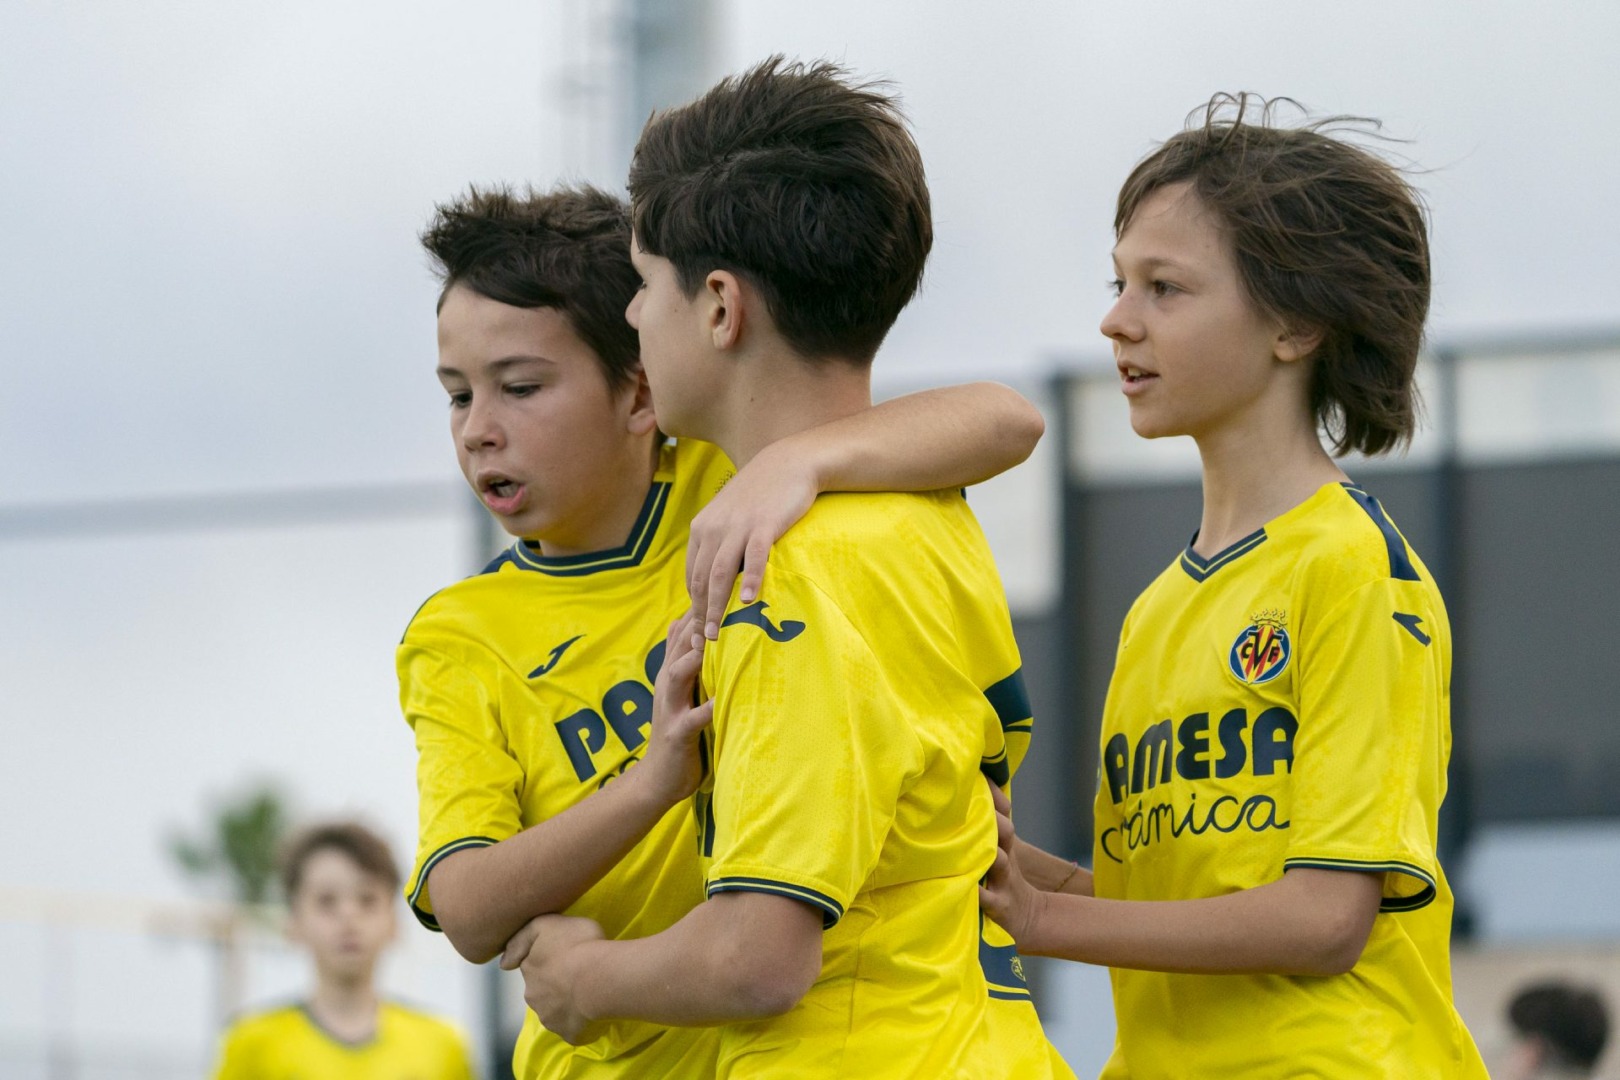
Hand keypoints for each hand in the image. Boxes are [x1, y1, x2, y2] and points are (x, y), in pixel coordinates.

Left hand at [500, 914, 607, 1044]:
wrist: (598, 977)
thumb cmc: (578, 944)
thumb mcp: (547, 923)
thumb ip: (523, 937)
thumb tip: (504, 964)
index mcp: (529, 968)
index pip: (531, 964)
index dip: (546, 960)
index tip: (562, 956)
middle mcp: (533, 995)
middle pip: (540, 989)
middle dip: (552, 984)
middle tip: (575, 974)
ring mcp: (549, 1017)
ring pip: (554, 1010)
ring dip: (564, 1003)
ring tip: (586, 992)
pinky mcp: (568, 1033)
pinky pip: (572, 1028)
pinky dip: (579, 1022)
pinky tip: (591, 1010)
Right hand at [633, 613, 714, 806]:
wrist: (656, 779)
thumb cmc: (678, 730)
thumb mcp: (680, 690)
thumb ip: (685, 659)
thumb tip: (685, 621)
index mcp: (672, 671)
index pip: (684, 629)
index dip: (702, 606)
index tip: (727, 582)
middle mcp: (667, 683)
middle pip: (680, 643)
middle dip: (700, 621)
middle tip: (727, 596)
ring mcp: (670, 707)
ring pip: (679, 672)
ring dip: (696, 656)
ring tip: (717, 640)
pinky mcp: (677, 732)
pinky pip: (692, 718)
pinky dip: (708, 707)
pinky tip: (723, 700)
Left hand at [685, 441, 816, 639]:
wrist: (788, 462)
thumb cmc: (761, 495)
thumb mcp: (730, 517)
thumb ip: (720, 544)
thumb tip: (716, 581)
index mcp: (702, 528)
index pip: (692, 576)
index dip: (693, 607)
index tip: (697, 632)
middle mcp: (714, 527)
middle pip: (701, 579)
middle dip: (700, 614)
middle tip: (703, 643)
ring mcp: (738, 526)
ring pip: (720, 573)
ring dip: (717, 606)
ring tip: (718, 633)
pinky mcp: (764, 524)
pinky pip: (754, 556)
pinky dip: (750, 580)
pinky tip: (750, 600)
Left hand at [978, 780, 1046, 947]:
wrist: (1027, 915)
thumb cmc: (1002, 876)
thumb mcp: (999, 849)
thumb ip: (985, 825)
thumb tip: (964, 793)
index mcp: (1003, 840)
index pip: (1002, 810)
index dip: (992, 793)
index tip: (976, 775)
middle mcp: (1005, 855)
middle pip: (1005, 830)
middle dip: (992, 819)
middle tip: (971, 808)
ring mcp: (1004, 880)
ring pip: (999, 860)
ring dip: (988, 851)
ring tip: (970, 844)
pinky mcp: (1000, 904)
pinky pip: (987, 897)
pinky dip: (977, 892)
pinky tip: (964, 885)